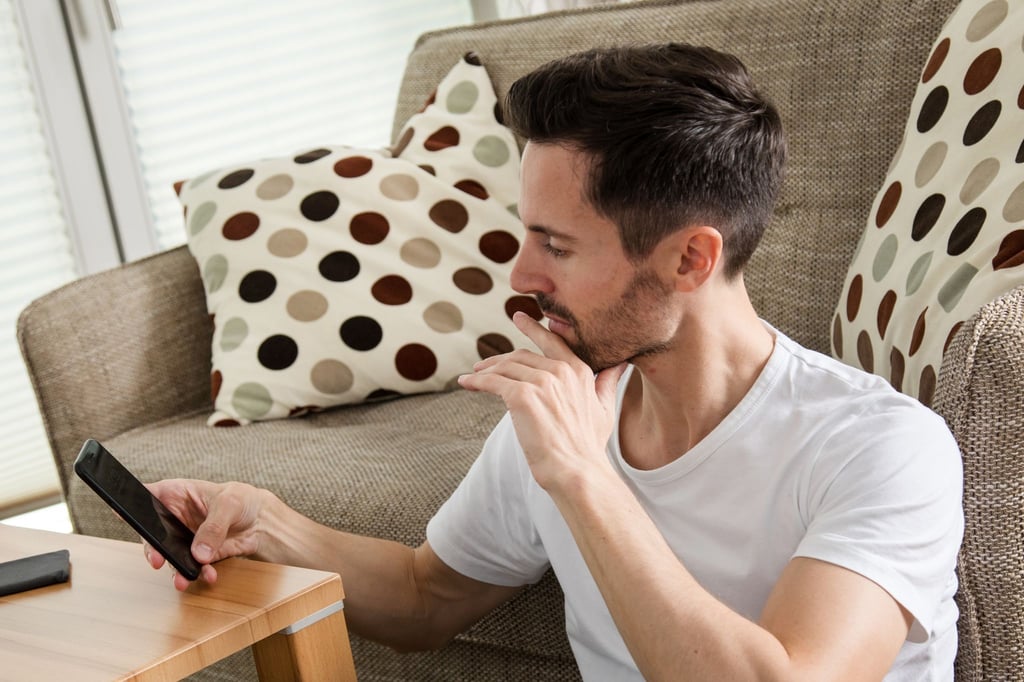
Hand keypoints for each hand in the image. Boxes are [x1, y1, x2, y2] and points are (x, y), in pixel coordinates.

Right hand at [142, 479, 266, 590]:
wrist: (261, 522)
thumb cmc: (242, 500)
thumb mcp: (229, 504)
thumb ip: (213, 526)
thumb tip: (199, 552)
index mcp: (175, 494)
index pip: (146, 496)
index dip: (131, 504)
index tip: (122, 512)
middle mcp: (173, 518)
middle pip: (152, 533)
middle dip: (153, 549)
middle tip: (157, 560)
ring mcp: (182, 539)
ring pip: (169, 555)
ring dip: (174, 569)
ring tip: (183, 579)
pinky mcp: (195, 555)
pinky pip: (190, 567)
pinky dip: (198, 574)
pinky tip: (208, 576)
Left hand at [458, 311, 627, 491]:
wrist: (576, 470)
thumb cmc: (588, 445)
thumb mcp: (605, 408)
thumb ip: (607, 381)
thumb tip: (620, 364)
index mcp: (579, 371)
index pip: (552, 342)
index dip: (533, 328)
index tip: (519, 318)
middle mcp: (560, 371)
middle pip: (522, 356)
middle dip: (500, 358)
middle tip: (484, 364)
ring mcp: (541, 382)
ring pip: (505, 368)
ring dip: (486, 370)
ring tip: (474, 375)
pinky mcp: (522, 396)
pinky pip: (493, 383)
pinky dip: (477, 382)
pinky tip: (466, 383)